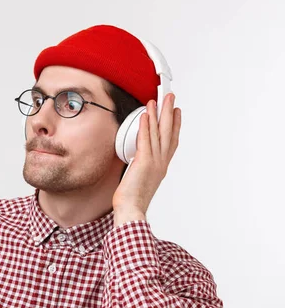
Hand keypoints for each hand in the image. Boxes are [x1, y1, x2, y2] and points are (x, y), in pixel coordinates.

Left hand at [112, 93, 180, 226]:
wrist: (131, 210)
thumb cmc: (132, 199)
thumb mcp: (139, 179)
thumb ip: (140, 166)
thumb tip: (136, 159)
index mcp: (161, 167)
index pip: (171, 142)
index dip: (175, 125)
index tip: (176, 112)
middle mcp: (160, 162)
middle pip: (169, 132)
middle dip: (170, 113)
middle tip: (171, 97)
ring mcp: (154, 161)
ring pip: (159, 133)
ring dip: (159, 114)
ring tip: (158, 99)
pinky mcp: (144, 162)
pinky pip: (146, 139)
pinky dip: (147, 125)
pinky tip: (147, 114)